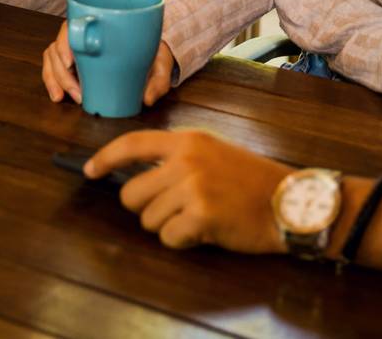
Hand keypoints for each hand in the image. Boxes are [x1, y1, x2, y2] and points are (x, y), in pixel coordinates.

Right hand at [42, 21, 175, 107]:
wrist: (151, 56)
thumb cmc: (152, 55)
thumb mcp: (160, 65)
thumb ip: (158, 81)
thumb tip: (146, 99)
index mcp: (100, 26)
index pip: (71, 27)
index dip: (65, 43)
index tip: (70, 62)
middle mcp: (83, 35)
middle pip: (57, 47)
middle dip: (62, 73)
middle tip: (77, 93)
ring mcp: (76, 48)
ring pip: (52, 58)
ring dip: (54, 79)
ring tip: (62, 97)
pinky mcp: (73, 62)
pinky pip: (54, 67)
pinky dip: (52, 81)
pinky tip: (58, 96)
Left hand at [86, 130, 291, 252]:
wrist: (291, 200)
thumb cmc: (251, 181)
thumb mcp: (213, 153)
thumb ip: (177, 159)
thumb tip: (135, 177)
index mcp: (186, 140)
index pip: (132, 144)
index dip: (105, 159)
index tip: (90, 171)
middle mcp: (185, 159)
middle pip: (132, 194)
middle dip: (147, 209)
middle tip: (177, 211)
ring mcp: (192, 186)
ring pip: (148, 220)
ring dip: (169, 227)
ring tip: (199, 218)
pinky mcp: (201, 215)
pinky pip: (168, 237)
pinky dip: (183, 241)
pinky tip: (206, 231)